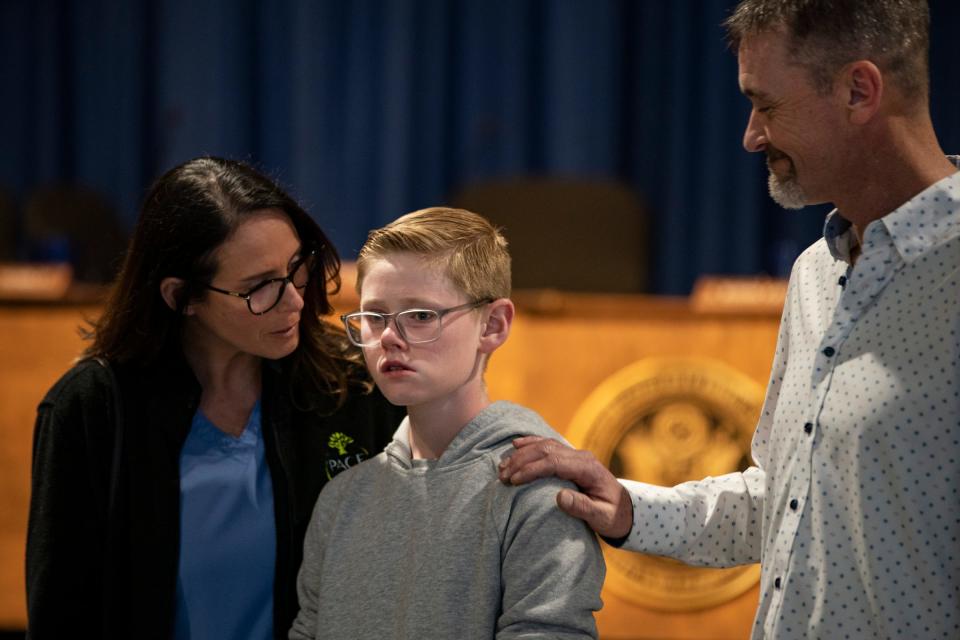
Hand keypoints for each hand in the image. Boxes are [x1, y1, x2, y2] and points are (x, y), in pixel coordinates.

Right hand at [498, 436, 632, 538]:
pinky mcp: (570, 456)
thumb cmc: (613, 516)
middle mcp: (581, 456)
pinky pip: (548, 444)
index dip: (531, 469)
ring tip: (502, 466)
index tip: (513, 480)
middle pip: (545, 450)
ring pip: (544, 445)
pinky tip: (515, 445)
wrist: (624, 508)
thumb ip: (582, 508)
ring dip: (521, 454)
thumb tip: (560, 497)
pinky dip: (530, 443)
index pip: (554, 462)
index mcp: (588, 468)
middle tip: (502, 475)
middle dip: (521, 461)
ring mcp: (575, 454)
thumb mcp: (602, 518)